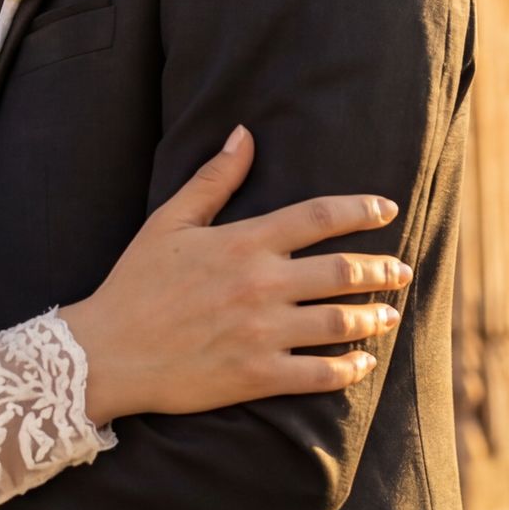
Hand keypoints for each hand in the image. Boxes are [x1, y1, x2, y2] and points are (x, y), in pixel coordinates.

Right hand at [58, 125, 409, 423]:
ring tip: (389, 313)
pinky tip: (362, 363)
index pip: (319, 217)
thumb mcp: (169, 221)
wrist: (107, 352)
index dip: (361, 210)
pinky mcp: (256, 375)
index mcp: (243, 242)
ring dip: (374, 316)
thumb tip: (245, 134)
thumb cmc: (135, 283)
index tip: (388, 210)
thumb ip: (214, 179)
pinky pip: (320, 374)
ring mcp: (262, 333)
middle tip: (402, 270)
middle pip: (343, 272)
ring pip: (340, 322)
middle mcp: (260, 285)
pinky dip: (350, 369)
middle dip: (382, 270)